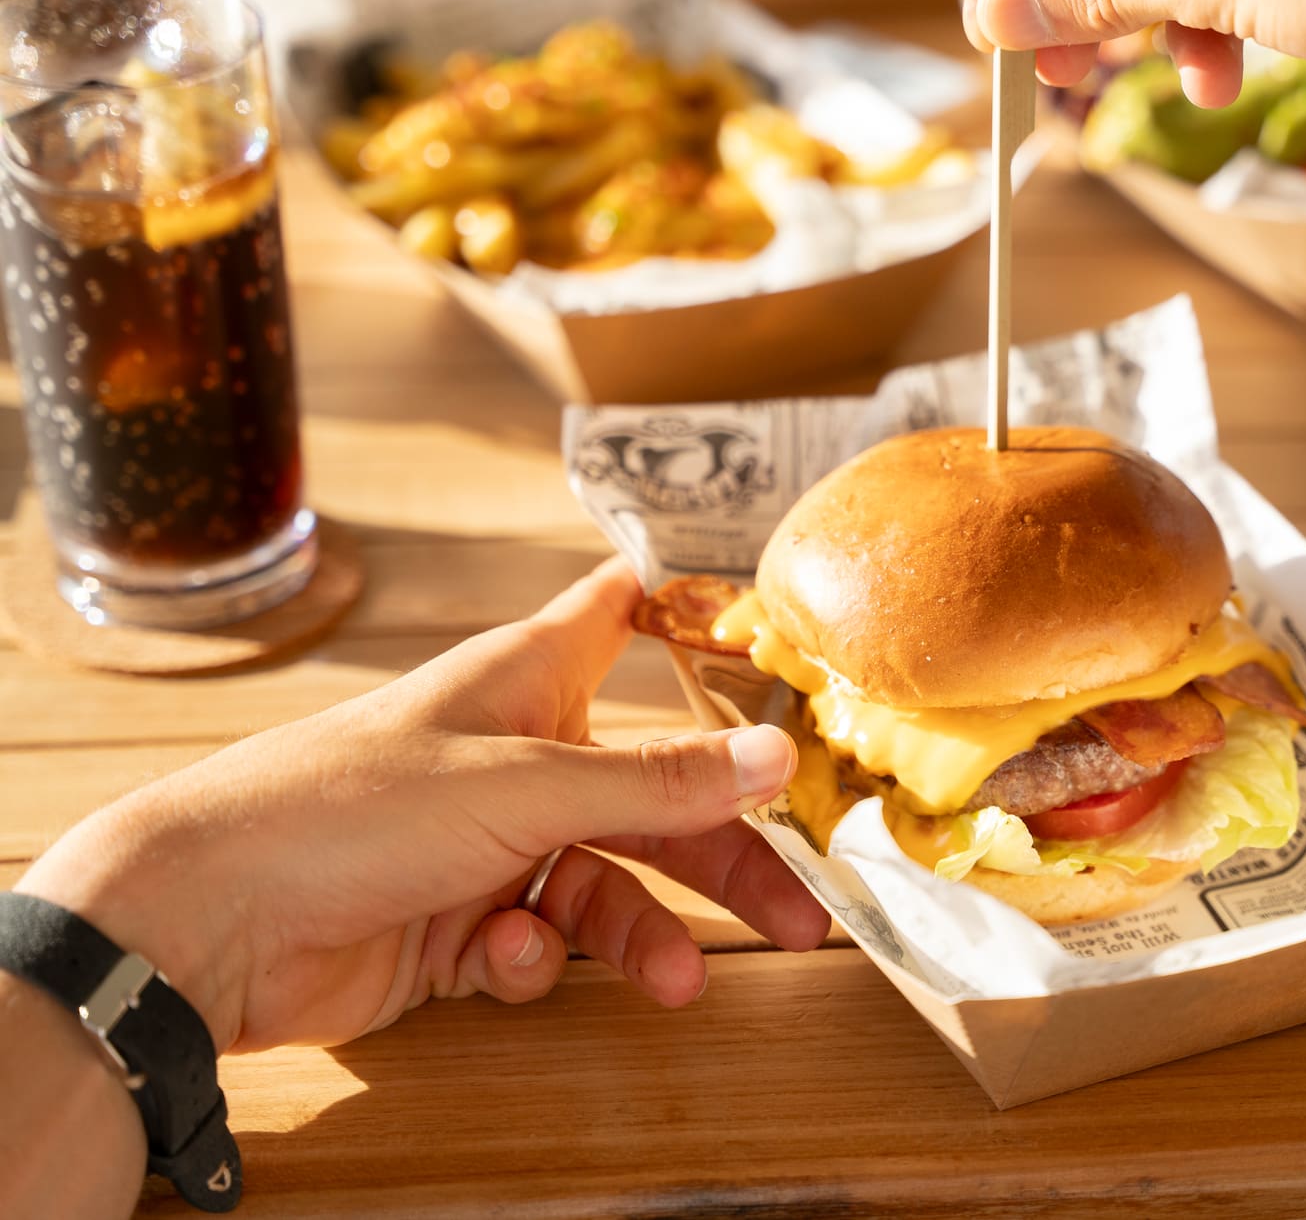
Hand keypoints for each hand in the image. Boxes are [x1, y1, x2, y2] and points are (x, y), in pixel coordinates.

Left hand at [16, 559, 829, 1052]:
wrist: (211, 923)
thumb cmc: (350, 807)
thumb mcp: (525, 787)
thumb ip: (658, 782)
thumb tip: (779, 760)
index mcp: (530, 682)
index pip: (625, 615)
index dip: (697, 616)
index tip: (781, 641)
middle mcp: (520, 756)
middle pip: (655, 796)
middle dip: (726, 857)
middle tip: (804, 917)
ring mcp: (489, 845)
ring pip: (608, 885)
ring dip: (643, 933)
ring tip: (676, 980)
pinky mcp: (459, 927)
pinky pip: (540, 943)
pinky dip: (537, 957)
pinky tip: (506, 954)